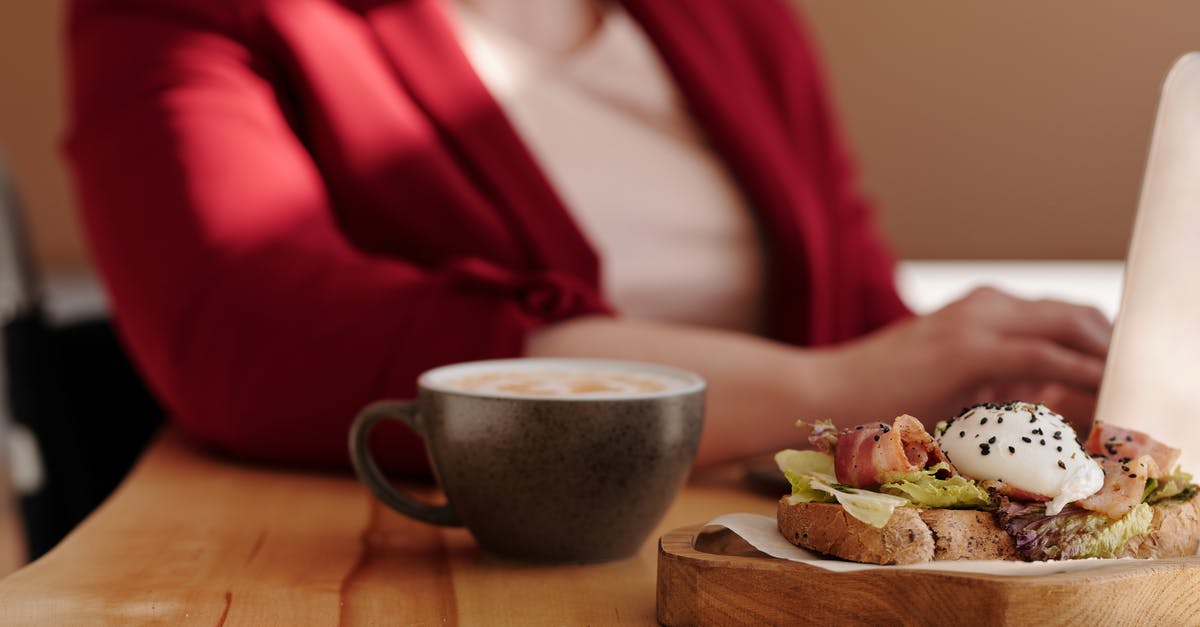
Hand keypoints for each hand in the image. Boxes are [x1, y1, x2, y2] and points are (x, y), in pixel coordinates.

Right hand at [817, 287, 1110, 428]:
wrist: (817, 392)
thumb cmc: (873, 399)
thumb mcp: (949, 388)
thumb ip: (997, 387)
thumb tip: (1053, 409)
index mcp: (981, 310)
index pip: (1063, 318)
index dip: (1101, 346)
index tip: (1128, 379)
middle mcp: (985, 305)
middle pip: (1079, 314)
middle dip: (1117, 348)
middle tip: (1141, 386)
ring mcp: (976, 320)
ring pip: (1072, 326)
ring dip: (1107, 359)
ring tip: (1131, 394)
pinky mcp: (967, 348)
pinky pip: (1046, 355)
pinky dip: (1082, 372)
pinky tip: (1103, 396)